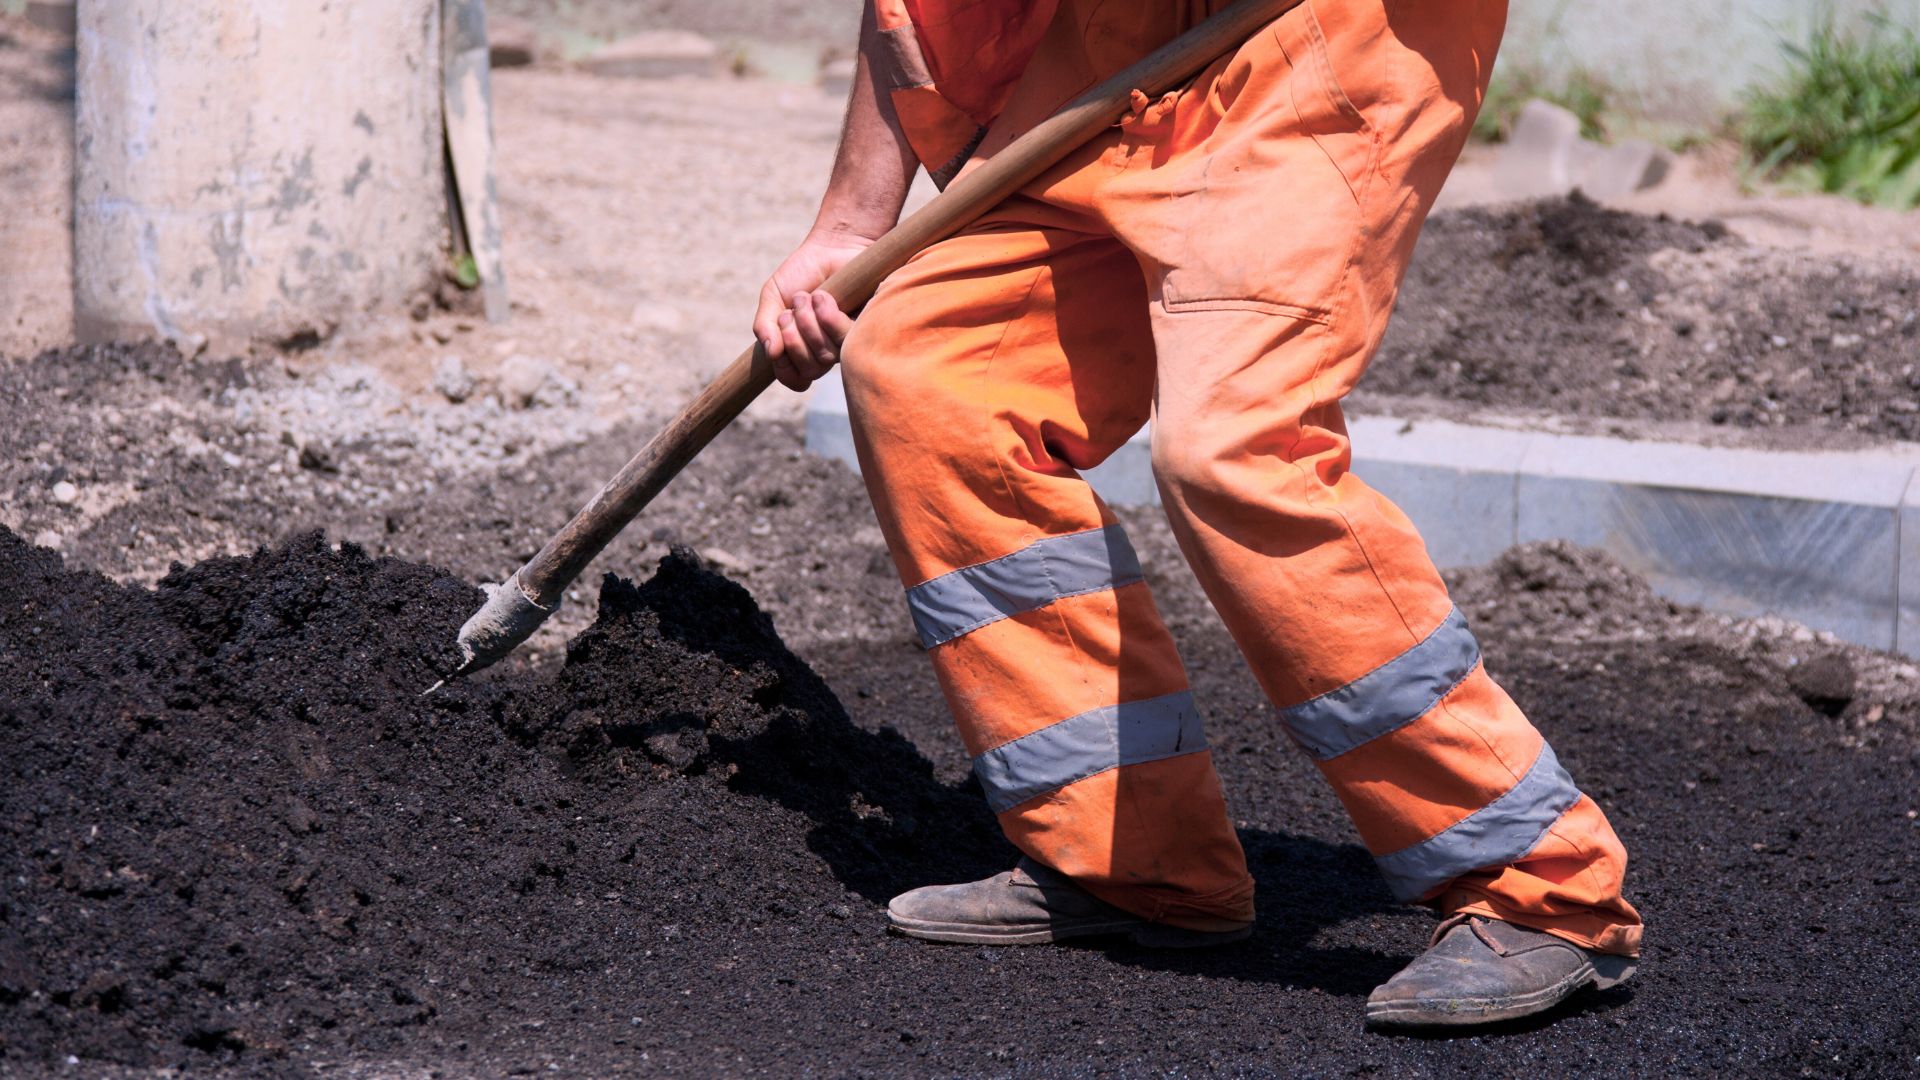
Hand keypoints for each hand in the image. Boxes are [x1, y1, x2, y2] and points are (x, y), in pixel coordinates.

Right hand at [753, 230, 868, 390]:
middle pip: (810, 368)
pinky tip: (823, 297)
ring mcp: (845, 341)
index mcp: (802, 348)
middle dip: (793, 338)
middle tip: (791, 310)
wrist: (832, 246)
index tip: (777, 346)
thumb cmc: (802, 273)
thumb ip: (765, 326)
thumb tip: (771, 353)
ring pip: (825, 356)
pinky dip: (827, 317)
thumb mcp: (773, 296)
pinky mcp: (864, 328)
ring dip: (809, 324)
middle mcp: (825, 349)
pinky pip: (844, 339)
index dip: (784, 369)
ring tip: (808, 298)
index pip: (794, 378)